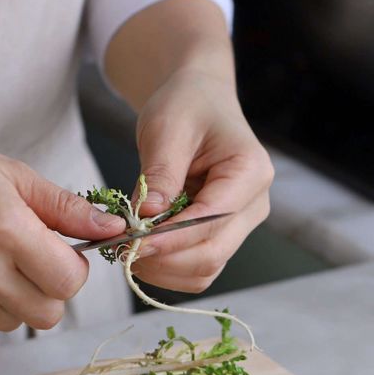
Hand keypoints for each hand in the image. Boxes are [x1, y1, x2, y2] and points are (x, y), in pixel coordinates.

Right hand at [0, 130, 123, 329]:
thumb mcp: (9, 173)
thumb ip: (65, 207)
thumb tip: (114, 228)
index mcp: (3, 226)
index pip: (69, 282)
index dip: (74, 269)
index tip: (61, 252)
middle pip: (48, 314)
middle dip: (50, 290)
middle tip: (31, 261)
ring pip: (13, 322)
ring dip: (15, 298)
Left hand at [130, 68, 271, 292]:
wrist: (199, 103)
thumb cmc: (187, 107)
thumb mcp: (167, 128)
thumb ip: (160, 174)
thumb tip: (146, 218)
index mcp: (250, 172)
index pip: (211, 221)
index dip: (169, 239)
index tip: (130, 242)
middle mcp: (253, 206)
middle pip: (210, 255)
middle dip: (162, 259)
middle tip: (119, 248)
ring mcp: (240, 226)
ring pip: (204, 271)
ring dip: (162, 269)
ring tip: (128, 248)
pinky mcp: (222, 237)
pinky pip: (197, 269)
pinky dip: (167, 268)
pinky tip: (143, 249)